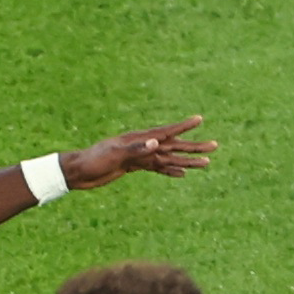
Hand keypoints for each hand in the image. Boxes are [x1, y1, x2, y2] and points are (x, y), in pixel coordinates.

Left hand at [63, 116, 216, 188]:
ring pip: (168, 158)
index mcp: (138, 139)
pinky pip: (156, 168)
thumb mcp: (114, 155)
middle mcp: (142, 145)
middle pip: (173, 146)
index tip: (199, 119)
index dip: (183, 126)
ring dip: (186, 161)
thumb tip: (155, 143)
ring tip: (206, 163)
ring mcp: (139, 156)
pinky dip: (170, 171)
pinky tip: (182, 174)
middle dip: (194, 146)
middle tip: (215, 146)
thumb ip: (135, 149)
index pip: (166, 132)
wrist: (77, 172)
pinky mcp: (133, 167)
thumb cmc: (93, 160)